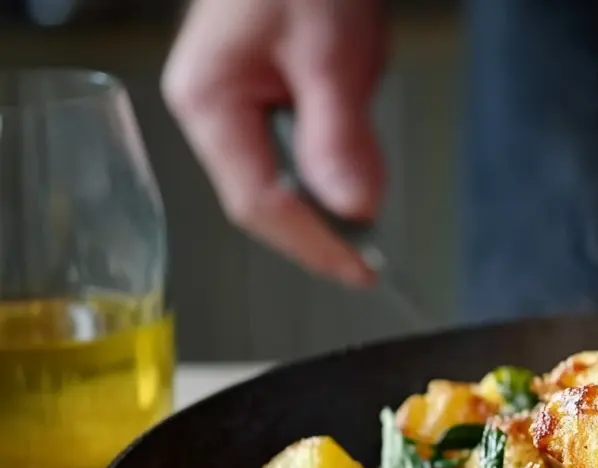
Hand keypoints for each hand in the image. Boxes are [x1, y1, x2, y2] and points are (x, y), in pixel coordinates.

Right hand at [162, 0, 387, 286]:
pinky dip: (342, 134)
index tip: (363, 273)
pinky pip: (308, 138)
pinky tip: (357, 98)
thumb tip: (353, 209)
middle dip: (327, 216)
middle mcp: (217, 108)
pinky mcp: (272, 89)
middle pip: (272, 198)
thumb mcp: (330, 52)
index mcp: (211, 103)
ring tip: (363, 122)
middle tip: (375, 246)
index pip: (260, 205)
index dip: (314, 246)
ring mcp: (241, 100)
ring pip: (294, 171)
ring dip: (339, 169)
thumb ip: (338, 136)